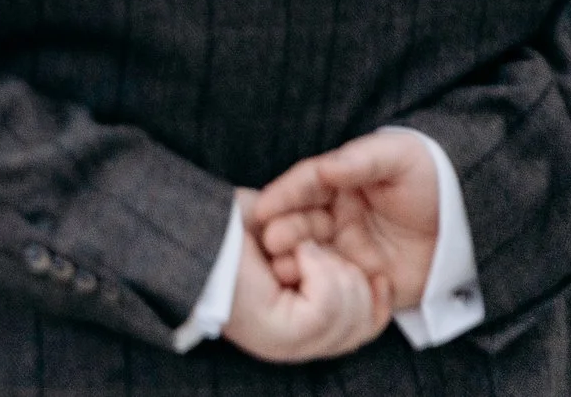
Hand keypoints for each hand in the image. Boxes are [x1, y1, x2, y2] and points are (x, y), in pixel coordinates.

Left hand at [222, 190, 391, 362]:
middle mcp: (294, 345)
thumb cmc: (233, 227)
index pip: (363, 331)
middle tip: (314, 249)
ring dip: (332, 267)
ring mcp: (288, 344)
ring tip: (300, 248)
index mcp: (299, 329)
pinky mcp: (280, 333)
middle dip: (352, 276)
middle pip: (363, 323)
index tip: (380, 275)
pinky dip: (318, 267)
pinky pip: (329, 303)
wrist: (191, 225)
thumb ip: (329, 263)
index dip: (378, 303)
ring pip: (350, 311)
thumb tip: (372, 275)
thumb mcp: (294, 242)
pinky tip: (295, 251)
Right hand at [249, 133, 439, 311]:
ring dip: (296, 260)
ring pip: (312, 254)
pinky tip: (312, 289)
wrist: (475, 223)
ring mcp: (348, 248)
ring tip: (285, 268)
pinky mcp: (364, 278)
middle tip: (272, 241)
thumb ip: (360, 160)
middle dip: (283, 230)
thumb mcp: (399, 158)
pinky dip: (323, 287)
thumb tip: (324, 169)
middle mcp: (337, 215)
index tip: (262, 208)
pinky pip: (338, 284)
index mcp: (340, 182)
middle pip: (301, 221)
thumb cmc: (435, 179)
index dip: (283, 195)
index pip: (304, 186)